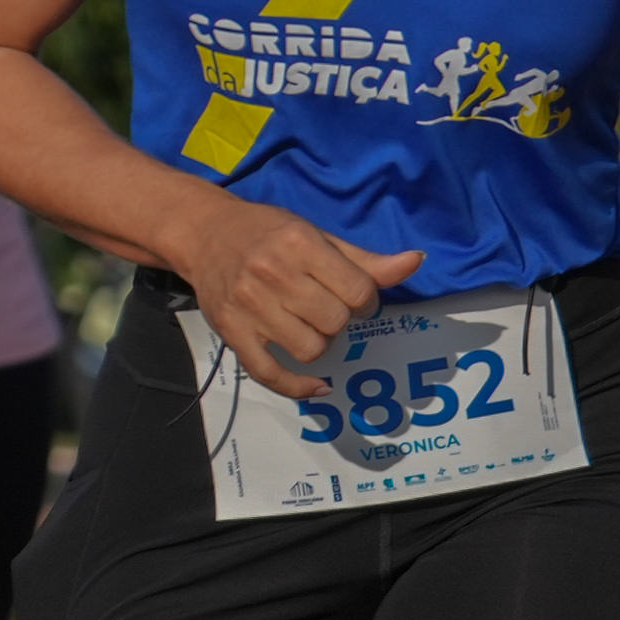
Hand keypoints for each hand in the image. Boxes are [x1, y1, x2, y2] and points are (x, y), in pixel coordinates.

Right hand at [179, 197, 424, 398]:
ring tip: (307, 324)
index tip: (353, 297)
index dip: (366, 302)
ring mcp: (248, 305)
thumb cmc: (268, 234)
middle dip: (340, 320)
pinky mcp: (231, 331)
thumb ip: (366, 260)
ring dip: (318, 344)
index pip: (359, 292)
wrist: (203, 232)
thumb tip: (416, 262)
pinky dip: (298, 387)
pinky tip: (318, 386)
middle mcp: (271, 273)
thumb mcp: (317, 236)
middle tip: (325, 307)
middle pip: (336, 322)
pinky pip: (271, 375)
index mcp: (299, 245)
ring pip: (310, 349)